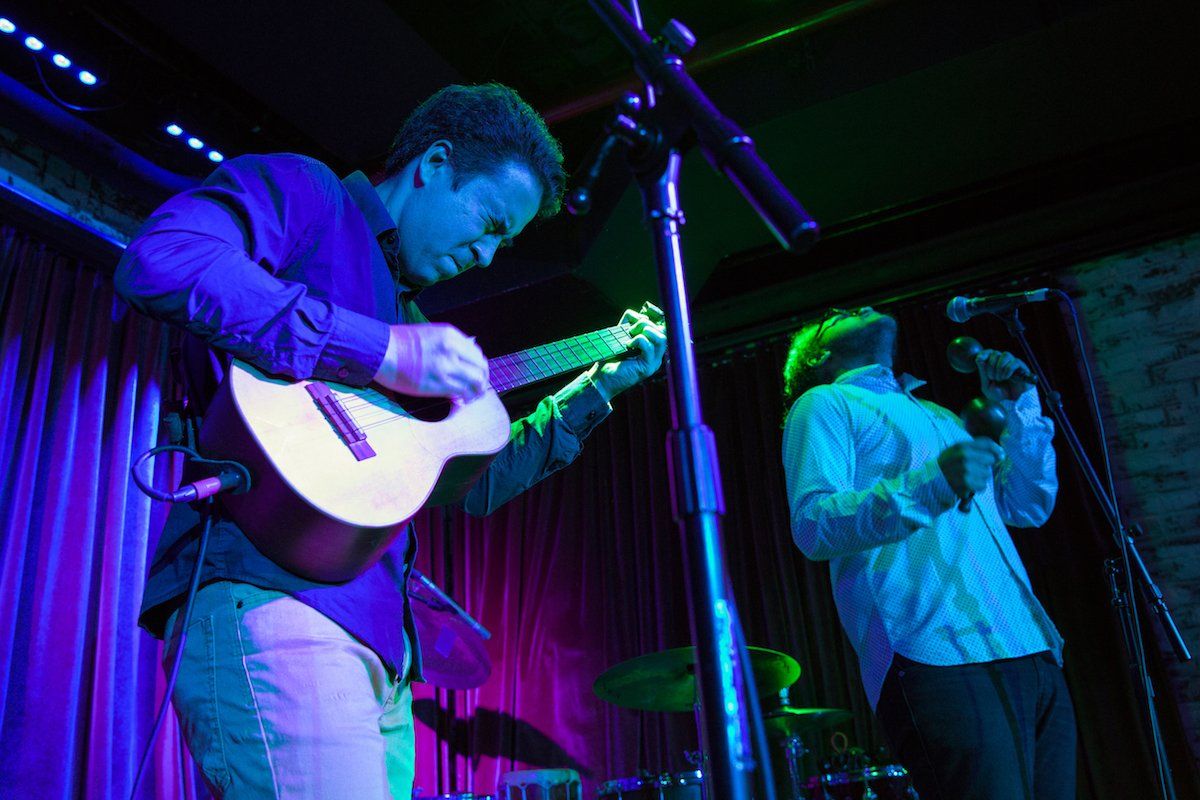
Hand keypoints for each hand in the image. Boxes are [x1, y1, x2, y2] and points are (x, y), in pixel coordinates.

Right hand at [373, 323, 487, 399]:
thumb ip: (450, 344)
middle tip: (478, 389)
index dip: (479, 367)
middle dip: (482, 380)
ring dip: (476, 392)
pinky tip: (460, 401)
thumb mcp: (430, 334)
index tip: (476, 374)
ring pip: (476, 382)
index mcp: (451, 336)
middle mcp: (452, 349)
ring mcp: (446, 366)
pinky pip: (461, 392)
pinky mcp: (437, 383)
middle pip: (481, 368)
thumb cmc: (399, 342)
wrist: (381, 350)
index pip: (477, 354)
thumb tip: (468, 353)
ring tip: (471, 397)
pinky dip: (464, 398)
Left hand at [590, 305, 667, 401]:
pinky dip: (638, 340)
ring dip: (645, 331)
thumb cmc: (610, 359)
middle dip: (646, 324)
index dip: (650, 320)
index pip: (662, 329)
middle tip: (630, 331)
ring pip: (661, 338)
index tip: (634, 321)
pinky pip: (649, 346)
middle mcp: (656, 356)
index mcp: (652, 349)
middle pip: (663, 331)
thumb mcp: (620, 336)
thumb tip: (635, 314)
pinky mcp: (647, 368)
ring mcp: (653, 363)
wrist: (601, 379)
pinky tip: (627, 344)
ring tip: (631, 336)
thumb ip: (628, 324)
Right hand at [937, 437, 1005, 499]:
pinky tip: (967, 486)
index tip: (1000, 455)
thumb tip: (1000, 454)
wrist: (930, 483)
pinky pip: (982, 486)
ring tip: (968, 478)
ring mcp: (965, 470)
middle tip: (974, 470)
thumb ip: (974, 449)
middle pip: (989, 459)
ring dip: (980, 478)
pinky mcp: (966, 483)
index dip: (996, 449)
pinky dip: (977, 488)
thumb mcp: (955, 452)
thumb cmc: (946, 467)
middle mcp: (964, 456)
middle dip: (984, 466)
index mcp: (961, 446)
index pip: (986, 443)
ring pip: (987, 474)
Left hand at [977, 349, 1031, 401]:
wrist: (1011, 404)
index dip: (984, 353)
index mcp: (994, 365)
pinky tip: (1007, 378)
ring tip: (1000, 379)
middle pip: (996, 353)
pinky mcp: (1023, 368)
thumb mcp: (987, 385)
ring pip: (1006, 355)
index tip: (979, 359)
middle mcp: (1004, 362)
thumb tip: (978, 358)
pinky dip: (1008, 369)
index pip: (989, 352)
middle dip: (991, 366)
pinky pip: (1015, 362)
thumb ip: (983, 372)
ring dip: (1000, 367)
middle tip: (993, 378)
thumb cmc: (999, 395)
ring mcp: (1014, 364)